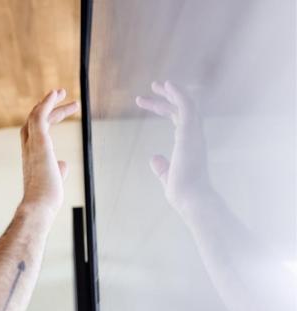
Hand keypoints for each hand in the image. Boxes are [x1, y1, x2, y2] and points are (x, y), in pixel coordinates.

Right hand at [20, 89, 78, 212]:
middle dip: (49, 108)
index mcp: (31, 158)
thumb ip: (58, 170)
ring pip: (35, 116)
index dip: (47, 119)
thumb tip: (63, 164)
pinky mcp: (39, 143)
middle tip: (64, 97)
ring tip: (61, 92)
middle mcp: (28, 149)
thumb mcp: (54, 181)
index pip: (35, 133)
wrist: (39, 206)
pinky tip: (55, 94)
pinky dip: (46, 103)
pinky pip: (39, 117)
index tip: (61, 112)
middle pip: (34, 121)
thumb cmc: (46, 200)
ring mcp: (32, 145)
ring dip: (48, 102)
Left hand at [136, 81, 211, 214]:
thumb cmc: (183, 192)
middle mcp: (194, 137)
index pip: (178, 119)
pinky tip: (168, 85)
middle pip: (181, 109)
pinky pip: (187, 107)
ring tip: (156, 84)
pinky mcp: (191, 134)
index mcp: (189, 145)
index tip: (145, 101)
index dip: (163, 108)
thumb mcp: (168, 176)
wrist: (192, 199)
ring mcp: (194, 134)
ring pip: (186, 104)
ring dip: (172, 92)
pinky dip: (179, 94)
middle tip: (152, 87)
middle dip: (167, 96)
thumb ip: (162, 167)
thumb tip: (153, 158)